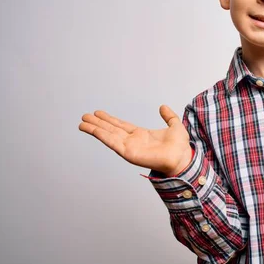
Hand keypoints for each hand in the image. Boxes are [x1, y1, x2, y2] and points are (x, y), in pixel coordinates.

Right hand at [78, 105, 192, 176]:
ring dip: (95, 129)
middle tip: (85, 116)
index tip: (98, 113)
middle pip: (111, 129)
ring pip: (108, 135)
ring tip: (82, 123)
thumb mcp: (174, 126)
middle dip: (98, 123)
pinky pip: (112, 142)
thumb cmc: (180, 146)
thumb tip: (163, 107)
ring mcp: (129, 147)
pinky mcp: (128, 152)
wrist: (181, 157)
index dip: (109, 119)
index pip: (121, 125)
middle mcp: (132, 140)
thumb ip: (168, 116)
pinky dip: (102, 135)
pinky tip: (93, 130)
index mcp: (141, 134)